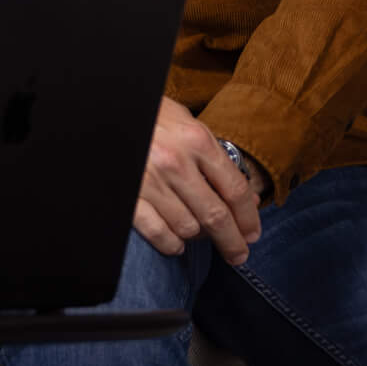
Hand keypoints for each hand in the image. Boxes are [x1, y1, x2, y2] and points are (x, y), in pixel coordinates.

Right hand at [134, 97, 260, 265]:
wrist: (114, 111)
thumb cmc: (153, 118)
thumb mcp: (188, 125)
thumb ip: (216, 160)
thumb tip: (249, 201)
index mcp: (195, 140)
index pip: (235, 190)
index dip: (249, 218)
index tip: (252, 233)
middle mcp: (174, 162)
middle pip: (216, 216)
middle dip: (232, 242)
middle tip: (238, 255)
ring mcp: (148, 180)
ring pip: (187, 227)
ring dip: (197, 238)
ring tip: (198, 237)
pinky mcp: (128, 195)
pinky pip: (157, 231)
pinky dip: (170, 243)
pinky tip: (176, 243)